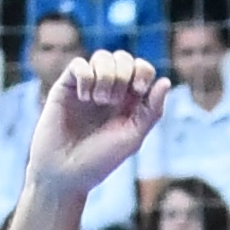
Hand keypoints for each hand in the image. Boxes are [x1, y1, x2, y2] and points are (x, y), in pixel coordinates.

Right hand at [31, 49, 173, 198]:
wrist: (64, 172)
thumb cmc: (99, 161)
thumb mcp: (132, 138)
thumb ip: (151, 111)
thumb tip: (166, 81)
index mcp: (129, 102)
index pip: (142, 69)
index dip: (144, 71)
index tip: (138, 90)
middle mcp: (109, 91)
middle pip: (123, 58)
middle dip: (124, 72)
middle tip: (115, 99)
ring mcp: (87, 87)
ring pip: (102, 56)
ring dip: (106, 75)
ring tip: (99, 100)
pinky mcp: (65, 87)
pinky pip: (79, 64)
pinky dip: (86, 77)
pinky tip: (84, 98)